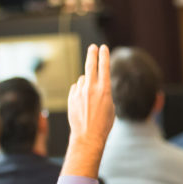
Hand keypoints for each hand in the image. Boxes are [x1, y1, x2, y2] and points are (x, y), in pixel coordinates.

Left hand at [62, 44, 114, 178]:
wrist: (88, 136)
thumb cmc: (103, 124)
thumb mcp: (110, 106)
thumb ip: (104, 92)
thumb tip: (96, 84)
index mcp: (104, 90)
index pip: (104, 67)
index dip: (104, 56)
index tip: (103, 48)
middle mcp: (91, 88)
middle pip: (90, 65)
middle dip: (92, 54)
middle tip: (93, 47)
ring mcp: (80, 93)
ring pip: (83, 79)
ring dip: (87, 83)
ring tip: (90, 98)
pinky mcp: (72, 98)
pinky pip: (76, 88)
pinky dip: (79, 91)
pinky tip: (82, 102)